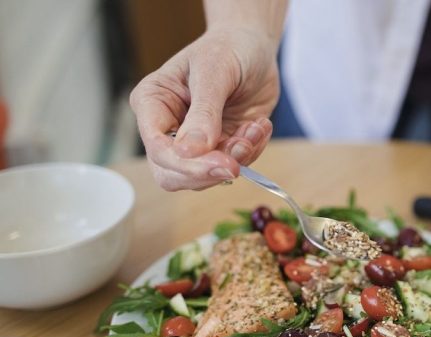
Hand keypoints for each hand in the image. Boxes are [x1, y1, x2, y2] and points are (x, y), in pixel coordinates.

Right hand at [130, 27, 279, 190]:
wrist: (253, 46)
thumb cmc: (227, 48)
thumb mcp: (214, 73)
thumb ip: (204, 113)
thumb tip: (188, 152)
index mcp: (153, 103)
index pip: (158, 148)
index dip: (186, 164)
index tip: (222, 163)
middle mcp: (168, 127)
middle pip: (173, 174)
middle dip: (210, 171)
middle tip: (240, 157)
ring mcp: (194, 141)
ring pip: (205, 176)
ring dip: (237, 157)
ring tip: (255, 127)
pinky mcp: (220, 146)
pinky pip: (232, 165)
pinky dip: (251, 151)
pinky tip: (258, 126)